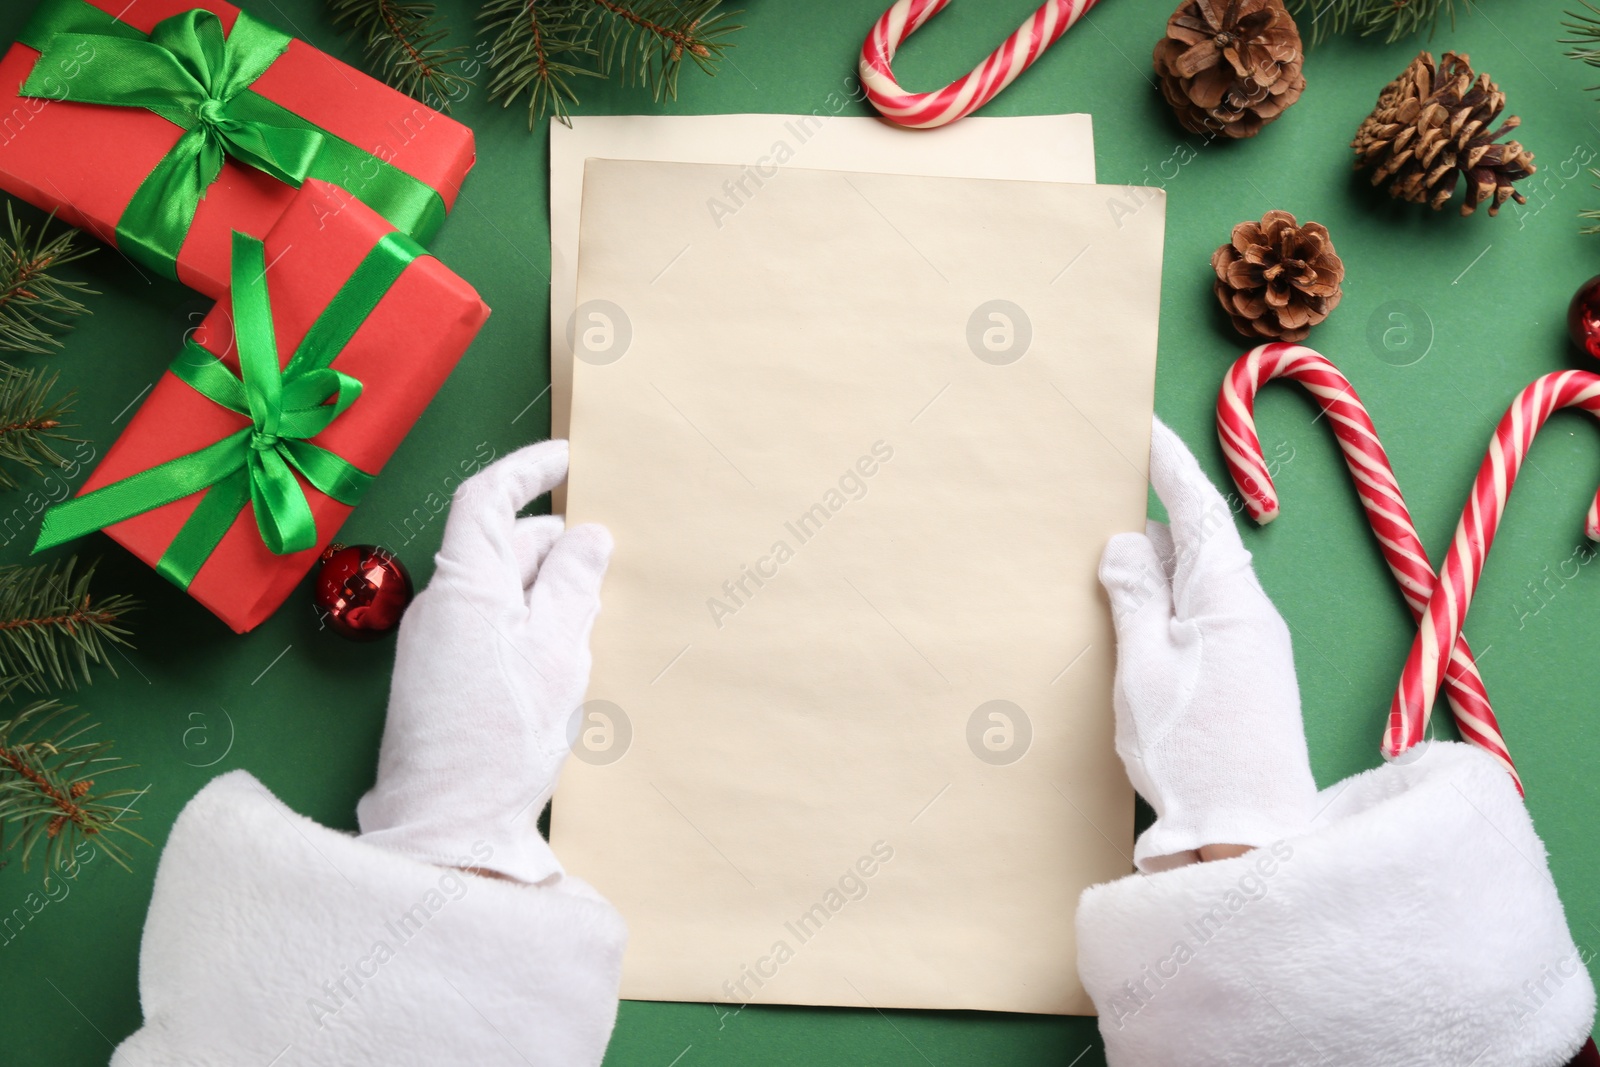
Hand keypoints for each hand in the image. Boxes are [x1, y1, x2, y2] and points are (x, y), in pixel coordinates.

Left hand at [357, 440, 611, 883]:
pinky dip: (530, 624)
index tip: (565, 458)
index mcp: (466, 586)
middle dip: (550, 540)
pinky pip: (491, 629)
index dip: (526, 469)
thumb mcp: (559, 653)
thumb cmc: (500, 742)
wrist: (445, 829)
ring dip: (545, 587)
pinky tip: (563, 655)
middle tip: (604, 549)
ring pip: (498, 591)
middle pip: (497, 546)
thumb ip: (573, 585)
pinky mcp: (442, 684)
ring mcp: (437, 647)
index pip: (486, 499)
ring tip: (594, 609)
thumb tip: (586, 536)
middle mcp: (442, 608)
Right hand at [1097, 418, 1316, 871]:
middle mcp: (1248, 613)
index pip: (1196, 506)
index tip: (1142, 426)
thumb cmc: (1194, 750)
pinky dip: (1162, 616)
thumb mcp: (1143, 664)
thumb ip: (1133, 595)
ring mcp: (1250, 650)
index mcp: (1228, 595)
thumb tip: (1127, 541)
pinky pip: (1197, 625)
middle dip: (1149, 527)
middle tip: (1097, 510)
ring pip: (1193, 589)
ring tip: (1102, 579)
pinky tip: (1131, 637)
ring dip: (1152, 579)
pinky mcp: (1243, 683)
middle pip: (1194, 546)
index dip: (1168, 463)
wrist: (1249, 839)